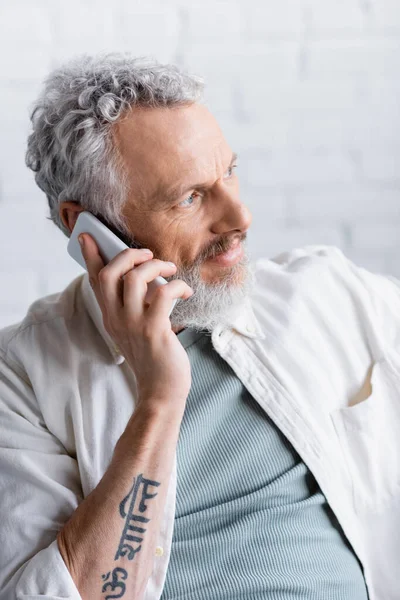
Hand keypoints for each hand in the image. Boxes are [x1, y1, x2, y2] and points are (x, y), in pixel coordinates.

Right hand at [78, 233, 193, 413]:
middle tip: (148, 254)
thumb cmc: (154, 358)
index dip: (91, 257)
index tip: (87, 236)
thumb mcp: (135, 330)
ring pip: (134, 279)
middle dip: (128, 255)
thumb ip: (133, 307)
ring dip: (155, 266)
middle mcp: (116, 319)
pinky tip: (185, 291)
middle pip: (110, 274)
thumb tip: (144, 279)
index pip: (95, 282)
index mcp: (110, 317)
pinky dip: (176, 286)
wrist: (161, 392)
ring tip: (170, 270)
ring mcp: (133, 325)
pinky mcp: (154, 331)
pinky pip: (161, 295)